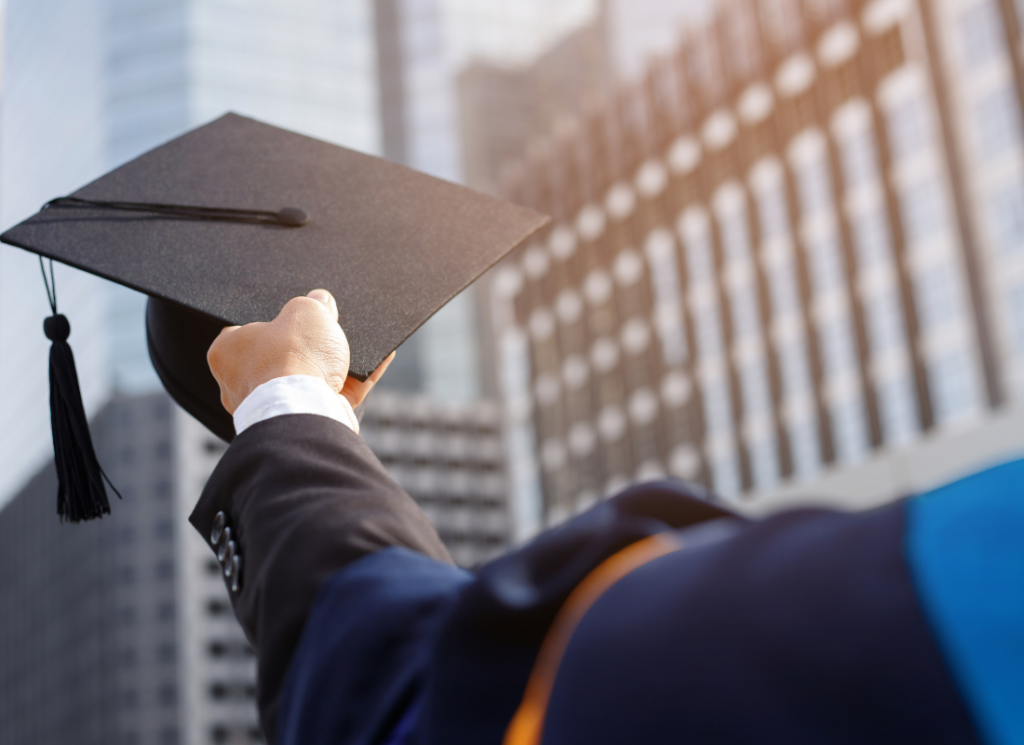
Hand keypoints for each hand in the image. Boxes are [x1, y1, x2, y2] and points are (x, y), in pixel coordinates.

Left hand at [207, 289, 393, 413]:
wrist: (306, 409)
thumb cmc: (291, 359)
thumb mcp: (305, 311)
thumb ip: (313, 303)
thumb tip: (321, 302)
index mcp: (227, 353)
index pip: (247, 331)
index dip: (275, 320)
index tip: (297, 315)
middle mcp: (243, 384)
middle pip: (281, 356)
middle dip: (307, 344)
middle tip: (328, 328)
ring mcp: (274, 406)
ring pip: (309, 378)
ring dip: (333, 364)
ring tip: (356, 344)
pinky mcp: (306, 420)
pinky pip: (336, 394)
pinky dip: (357, 380)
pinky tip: (378, 360)